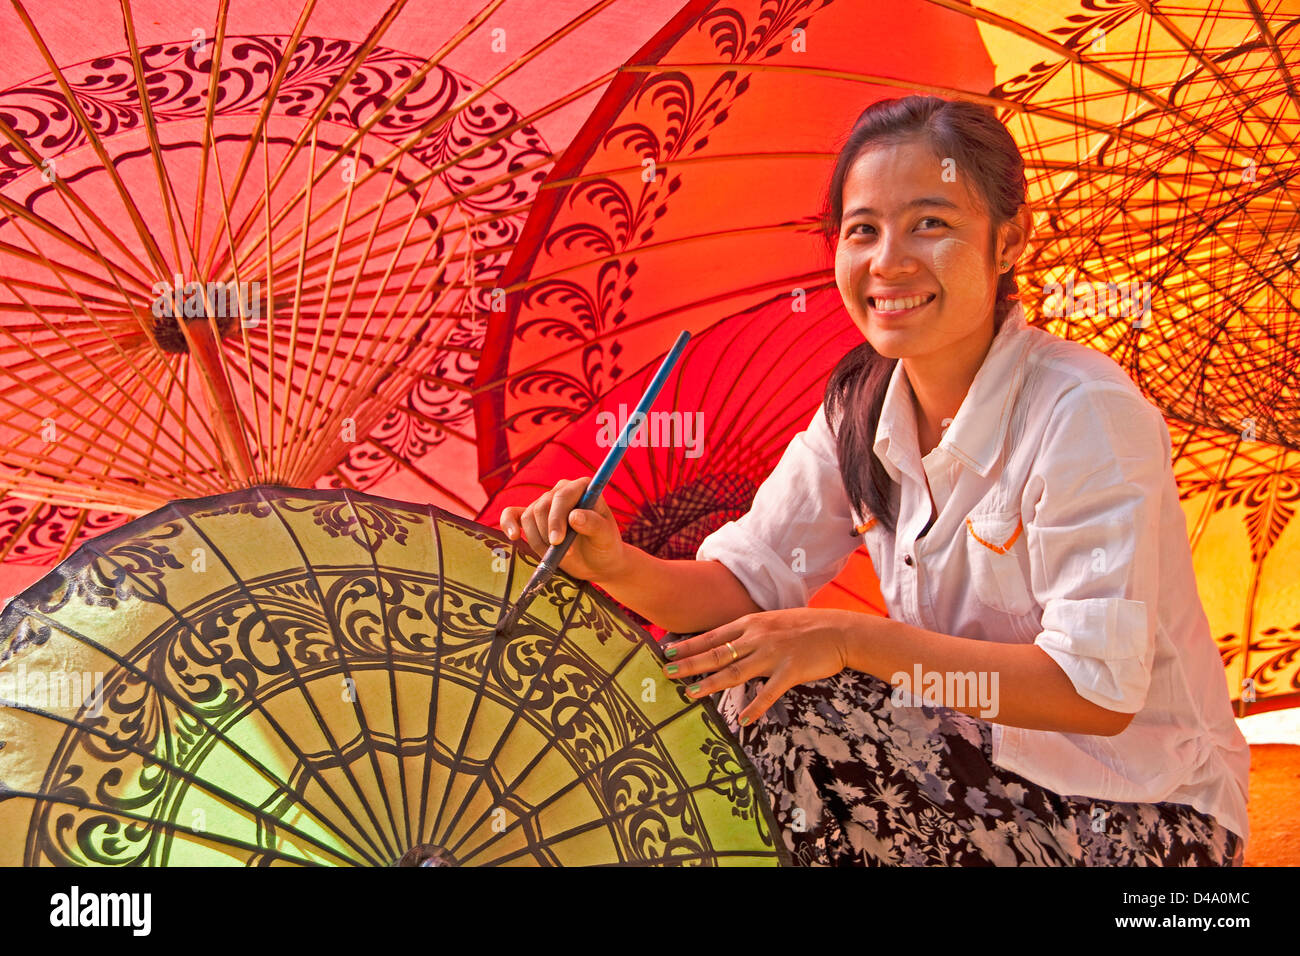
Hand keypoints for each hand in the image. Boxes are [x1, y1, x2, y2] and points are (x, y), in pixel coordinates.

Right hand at [498, 477, 627, 581]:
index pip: (562, 496)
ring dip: (538, 540)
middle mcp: (561, 491)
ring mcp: (545, 504)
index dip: (556, 519)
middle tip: (564, 554)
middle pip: (542, 507)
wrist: (597, 561)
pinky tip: (514, 536)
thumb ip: (594, 525)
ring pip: (528, 517)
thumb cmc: (605, 546)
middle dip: (548, 533)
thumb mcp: (606, 538)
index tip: (558, 541)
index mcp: (582, 488)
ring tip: (556, 555)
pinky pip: (512, 514)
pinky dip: (508, 523)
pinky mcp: (532, 519)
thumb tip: (574, 516)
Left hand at [662, 607, 862, 724]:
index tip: (667, 651)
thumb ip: (749, 632)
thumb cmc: (805, 627)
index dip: (689, 645)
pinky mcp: (790, 671)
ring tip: (691, 694)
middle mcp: (757, 637)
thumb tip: (727, 644)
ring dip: (712, 684)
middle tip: (667, 673)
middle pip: (717, 653)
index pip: (713, 636)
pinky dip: (756, 707)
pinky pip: (769, 692)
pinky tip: (743, 720)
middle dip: (690, 664)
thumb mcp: (771, 622)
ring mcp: (773, 654)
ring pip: (736, 672)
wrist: (838, 630)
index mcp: (751, 623)